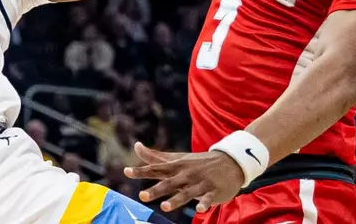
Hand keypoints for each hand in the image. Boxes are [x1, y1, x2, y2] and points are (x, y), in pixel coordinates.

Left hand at [125, 142, 246, 212]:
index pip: (156, 168)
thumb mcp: (177, 158)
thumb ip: (155, 157)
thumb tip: (136, 146)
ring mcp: (200, 182)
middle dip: (156, 189)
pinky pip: (208, 198)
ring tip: (164, 207)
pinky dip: (204, 204)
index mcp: (177, 167)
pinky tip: (200, 210)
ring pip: (187, 193)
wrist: (229, 162)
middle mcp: (187, 174)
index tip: (126, 171)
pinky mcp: (213, 191)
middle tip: (142, 196)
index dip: (142, 170)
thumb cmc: (197, 163)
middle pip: (169, 183)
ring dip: (176, 199)